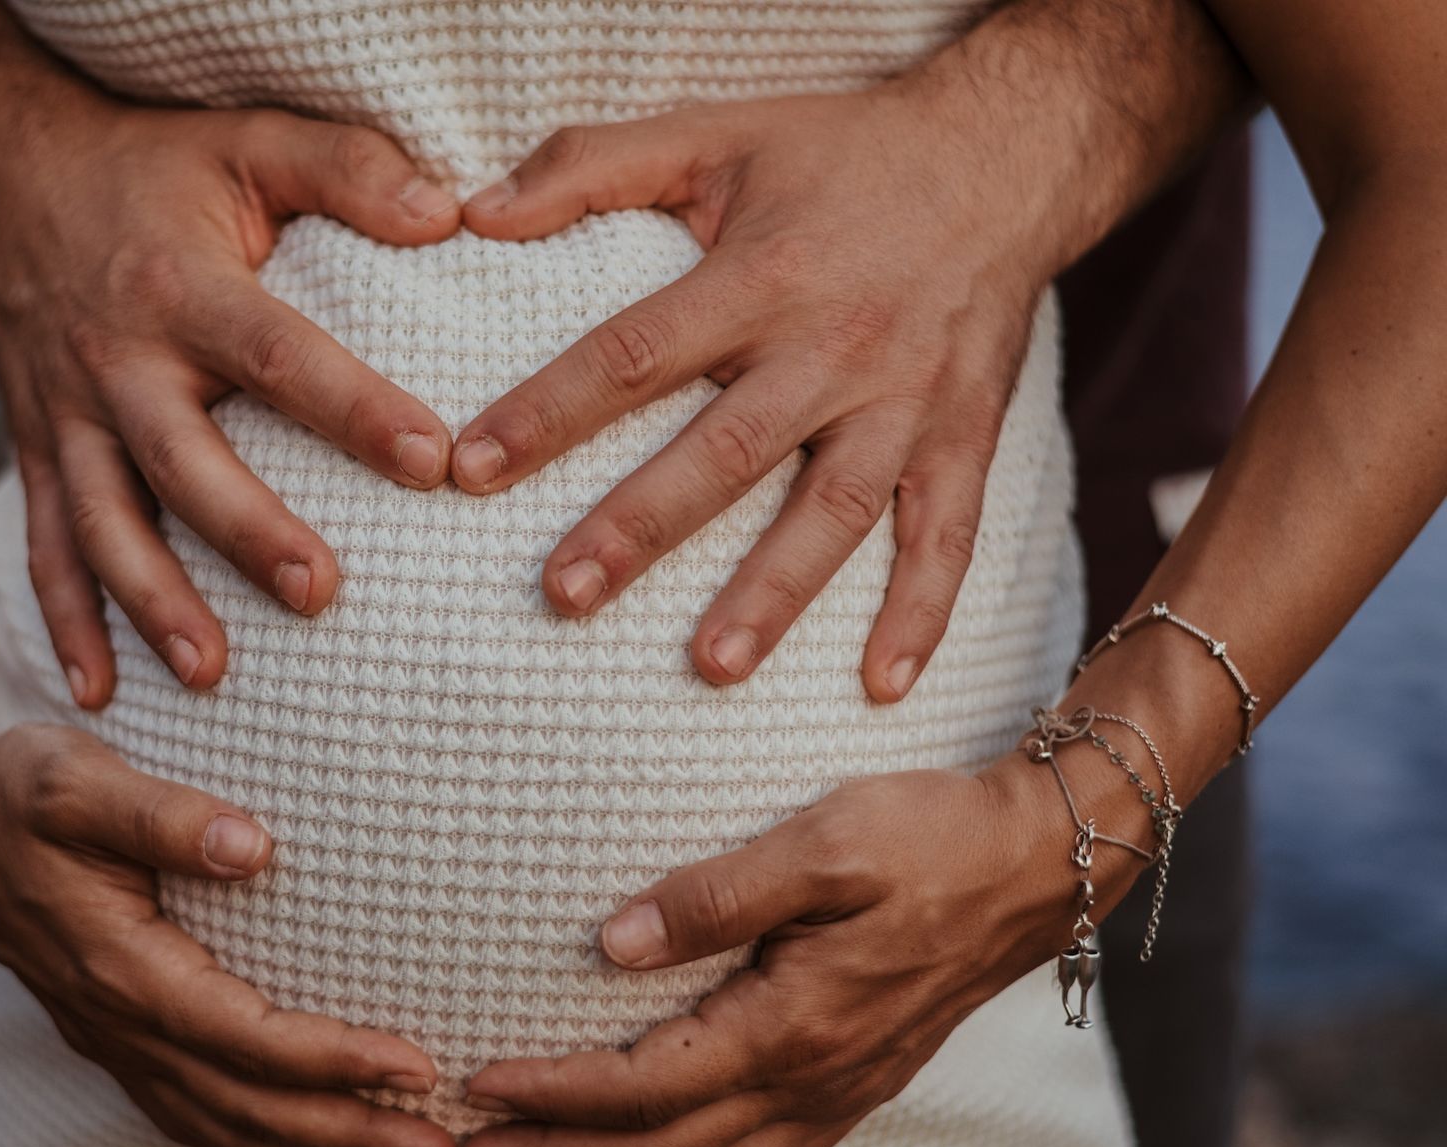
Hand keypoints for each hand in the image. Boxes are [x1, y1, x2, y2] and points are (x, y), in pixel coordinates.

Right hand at [0, 27, 462, 703]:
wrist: (2, 164)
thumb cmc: (153, 160)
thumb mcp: (250, 138)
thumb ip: (349, 169)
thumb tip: (450, 212)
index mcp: (181, 286)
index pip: (276, 353)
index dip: (353, 406)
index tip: (433, 460)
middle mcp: (116, 360)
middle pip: (179, 459)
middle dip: (246, 530)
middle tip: (321, 593)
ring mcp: (66, 413)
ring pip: (103, 521)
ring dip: (151, 602)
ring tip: (213, 673)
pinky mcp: (35, 446)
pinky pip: (44, 542)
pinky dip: (64, 619)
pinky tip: (98, 693)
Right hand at [0, 664, 456, 1146]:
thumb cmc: (14, 790)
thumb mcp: (74, 779)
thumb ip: (161, 812)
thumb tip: (253, 845)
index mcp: (122, 967)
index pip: (246, 1036)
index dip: (334, 1060)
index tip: (417, 1065)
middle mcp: (120, 1023)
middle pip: (247, 1105)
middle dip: (348, 1135)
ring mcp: (116, 1042)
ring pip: (225, 1127)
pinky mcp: (119, 1041)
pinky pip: (197, 1117)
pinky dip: (263, 1146)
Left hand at [451, 89, 1063, 697]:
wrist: (1002, 157)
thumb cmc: (839, 152)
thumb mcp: (715, 131)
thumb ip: (591, 165)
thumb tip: (475, 213)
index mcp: (763, 276)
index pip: (638, 352)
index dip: (552, 410)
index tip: (471, 467)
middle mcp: (835, 347)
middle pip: (727, 450)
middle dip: (642, 526)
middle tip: (563, 594)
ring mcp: (905, 402)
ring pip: (832, 510)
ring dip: (773, 593)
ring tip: (710, 668)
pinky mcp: (963, 437)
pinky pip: (948, 534)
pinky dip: (921, 612)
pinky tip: (881, 688)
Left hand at [458, 757, 1142, 1146]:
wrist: (1034, 866)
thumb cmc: (928, 840)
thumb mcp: (822, 844)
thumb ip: (716, 895)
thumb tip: (613, 943)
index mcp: (791, 1026)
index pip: (642, 1084)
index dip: (553, 1094)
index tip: (478, 1083)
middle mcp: (810, 1082)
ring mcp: (834, 1096)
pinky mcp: (850, 1089)